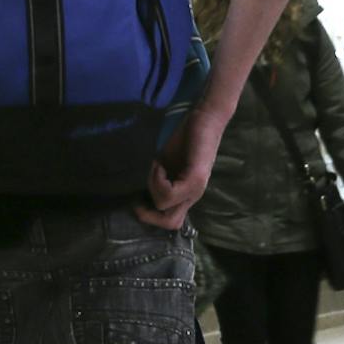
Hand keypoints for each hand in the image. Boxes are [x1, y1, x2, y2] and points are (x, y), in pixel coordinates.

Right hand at [136, 107, 227, 230]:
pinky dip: (157, 179)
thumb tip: (142, 193)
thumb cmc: (186, 139)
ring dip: (152, 187)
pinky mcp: (196, 177)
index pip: (172, 222)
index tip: (139, 200)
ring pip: (165, 206)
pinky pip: (170, 192)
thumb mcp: (166, 164)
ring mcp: (196, 188)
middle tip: (138, 199)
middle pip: (171, 224)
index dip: (151, 217)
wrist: (205, 119)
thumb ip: (159, 180)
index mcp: (187, 194)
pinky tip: (160, 164)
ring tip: (156, 168)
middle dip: (149, 215)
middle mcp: (194, 195)